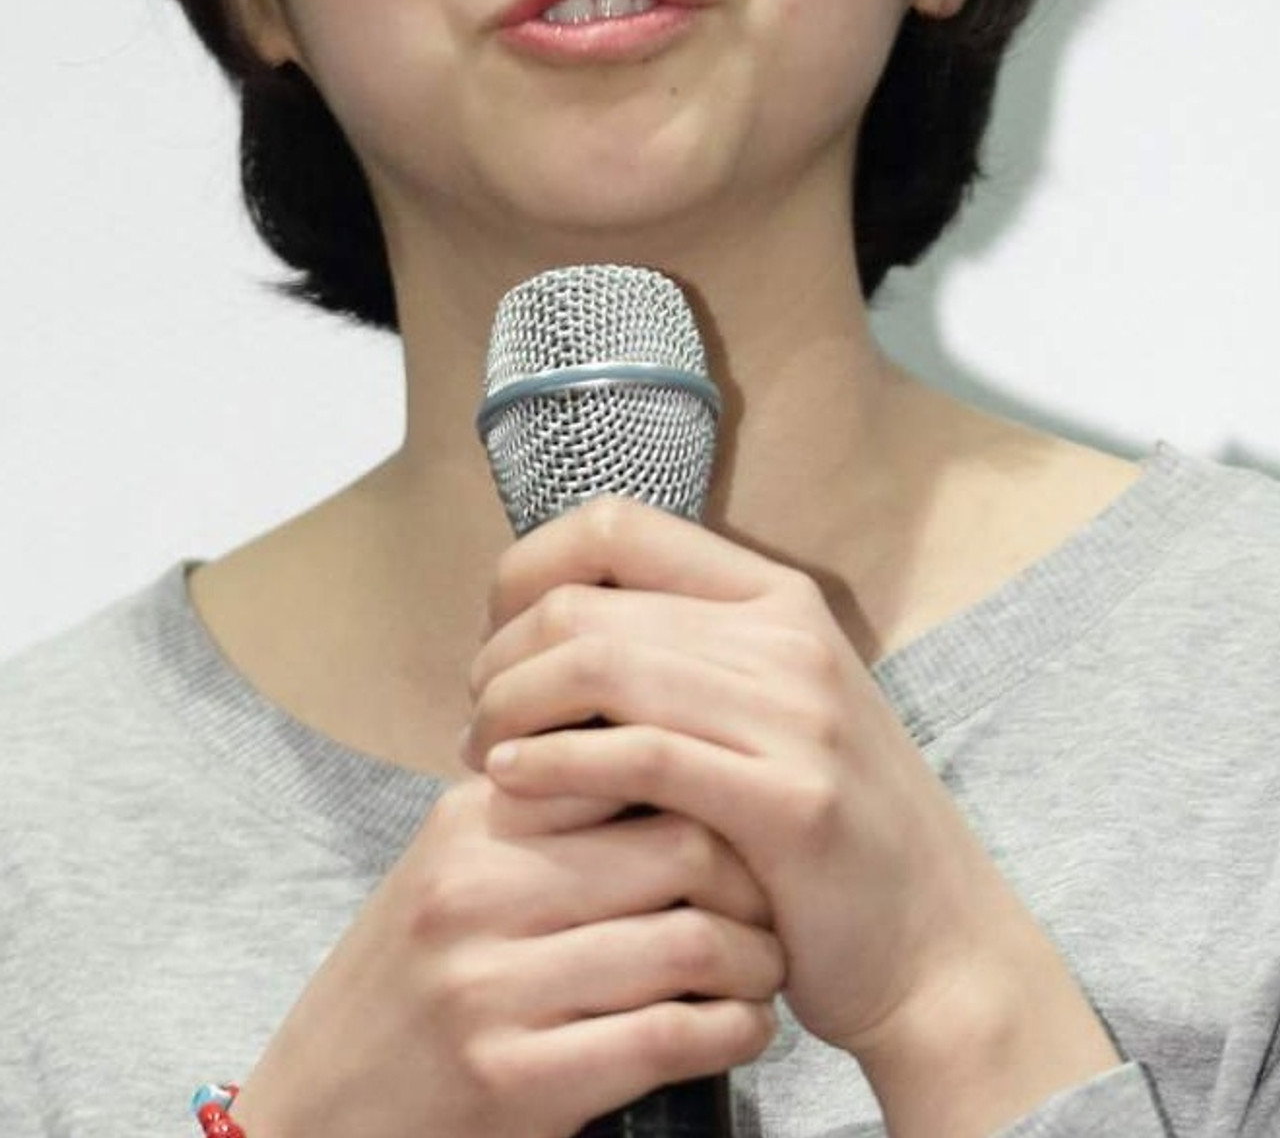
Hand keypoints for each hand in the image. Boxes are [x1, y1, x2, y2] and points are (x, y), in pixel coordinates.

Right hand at [232, 769, 779, 1137]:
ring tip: (767, 971)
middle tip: (779, 902)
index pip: (632, 761)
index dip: (717, 789)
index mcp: (472, 819)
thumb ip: (547, 814)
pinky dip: (734, 1032)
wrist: (316, 1111)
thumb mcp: (457, 869)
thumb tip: (677, 752)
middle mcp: (478, 889)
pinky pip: (669, 1038)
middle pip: (682, 847)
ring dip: (759, 963)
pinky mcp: (514, 1081)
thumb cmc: (413, 983)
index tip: (750, 818)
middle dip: (758, 879)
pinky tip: (742, 1029)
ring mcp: (491, 987)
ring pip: (692, 943)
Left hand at [467, 499, 1107, 1077]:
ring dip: (514, 708)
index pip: (614, 524)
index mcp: (774, 598)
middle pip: (588, 600)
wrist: (938, 949)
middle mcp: (786, 637)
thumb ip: (677, 662)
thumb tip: (538, 633)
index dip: (527, 573)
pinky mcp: (789, 800)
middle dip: (501, 658)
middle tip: (478, 721)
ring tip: (486, 757)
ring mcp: (795, 715)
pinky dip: (554, 763)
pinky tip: (514, 785)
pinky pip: (638, 753)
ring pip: (600, 662)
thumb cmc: (820, 841)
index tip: (498, 642)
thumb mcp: (763, 715)